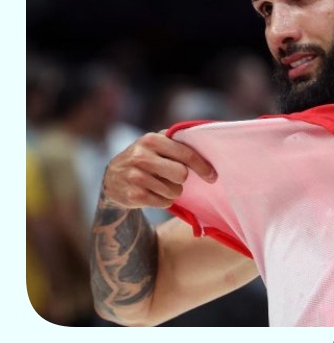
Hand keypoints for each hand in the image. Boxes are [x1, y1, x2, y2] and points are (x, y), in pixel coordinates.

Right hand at [101, 132, 216, 209]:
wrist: (112, 178)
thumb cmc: (144, 159)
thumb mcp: (155, 144)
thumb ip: (177, 142)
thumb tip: (208, 147)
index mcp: (152, 140)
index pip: (186, 154)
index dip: (203, 166)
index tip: (212, 176)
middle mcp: (141, 156)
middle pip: (181, 174)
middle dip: (182, 179)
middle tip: (173, 177)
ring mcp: (134, 176)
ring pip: (174, 190)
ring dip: (172, 191)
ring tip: (159, 184)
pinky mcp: (132, 195)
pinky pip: (163, 202)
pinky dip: (163, 201)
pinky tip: (153, 193)